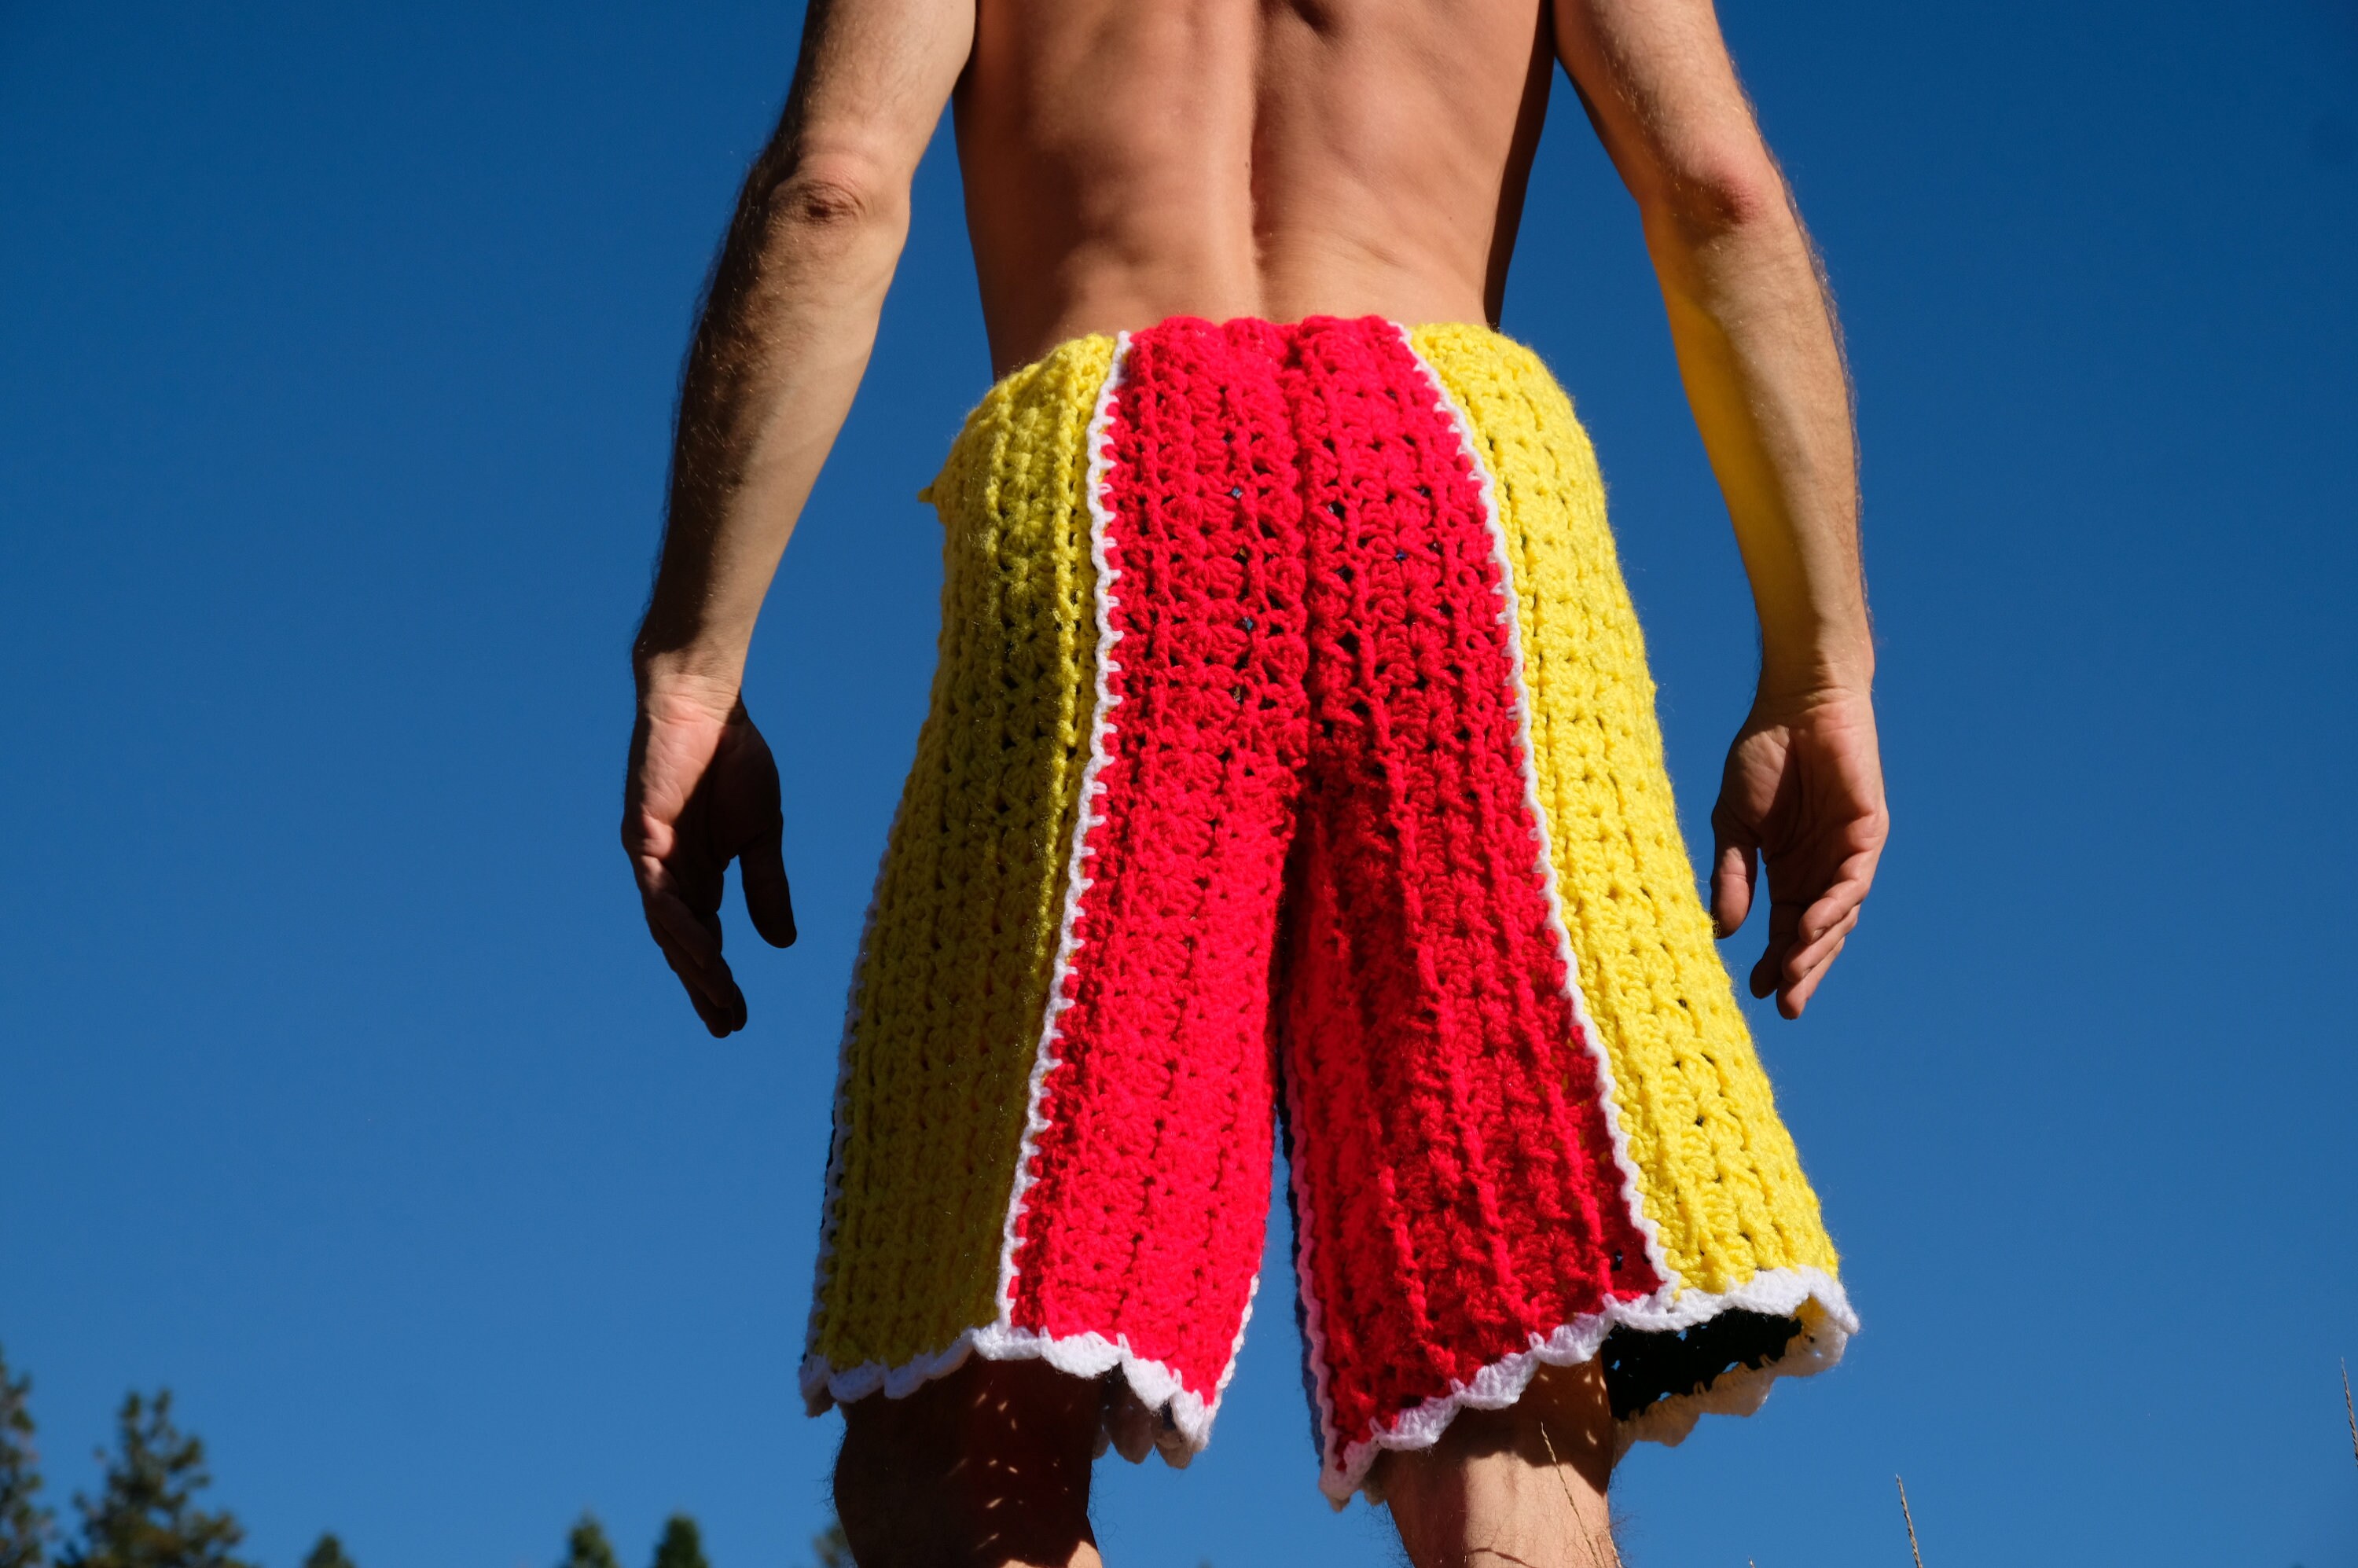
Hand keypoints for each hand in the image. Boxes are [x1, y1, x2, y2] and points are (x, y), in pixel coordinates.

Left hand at [623, 680, 795, 1034]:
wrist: (707, 706)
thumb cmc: (733, 761)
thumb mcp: (762, 836)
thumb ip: (766, 888)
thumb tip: (782, 945)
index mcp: (698, 876)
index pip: (706, 940)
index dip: (718, 980)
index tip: (737, 1018)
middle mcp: (669, 875)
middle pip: (683, 944)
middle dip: (703, 986)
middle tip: (726, 1025)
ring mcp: (653, 859)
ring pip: (668, 927)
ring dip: (694, 964)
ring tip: (719, 997)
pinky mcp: (642, 836)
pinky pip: (657, 891)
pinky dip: (679, 923)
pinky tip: (704, 948)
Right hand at [1709, 684, 1886, 1018]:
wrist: (1796, 702)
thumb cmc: (1762, 755)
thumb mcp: (1734, 823)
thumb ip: (1732, 874)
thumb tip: (1723, 931)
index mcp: (1789, 869)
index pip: (1786, 929)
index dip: (1775, 961)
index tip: (1756, 993)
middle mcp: (1822, 869)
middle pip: (1818, 935)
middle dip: (1803, 971)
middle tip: (1787, 1007)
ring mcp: (1847, 853)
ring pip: (1839, 916)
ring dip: (1818, 948)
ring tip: (1794, 975)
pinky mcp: (1868, 832)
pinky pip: (1854, 881)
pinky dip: (1834, 907)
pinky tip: (1811, 928)